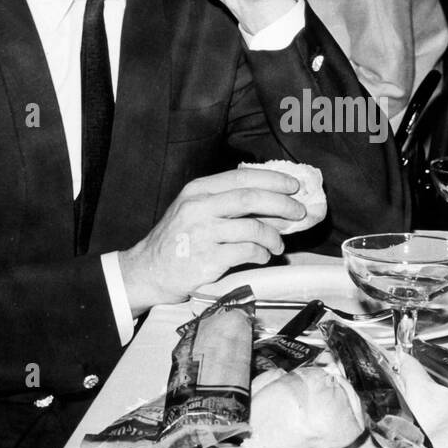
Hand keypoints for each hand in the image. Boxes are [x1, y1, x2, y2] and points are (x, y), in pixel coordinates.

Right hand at [117, 168, 306, 313]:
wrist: (148, 271)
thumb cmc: (178, 239)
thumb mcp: (195, 209)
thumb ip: (226, 201)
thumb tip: (273, 201)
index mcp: (198, 190)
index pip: (243, 177)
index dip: (273, 180)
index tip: (293, 185)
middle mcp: (199, 207)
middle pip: (251, 198)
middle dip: (282, 204)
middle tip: (299, 212)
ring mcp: (203, 233)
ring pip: (253, 227)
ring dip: (274, 236)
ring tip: (278, 244)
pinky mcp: (208, 259)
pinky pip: (247, 252)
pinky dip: (262, 253)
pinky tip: (263, 256)